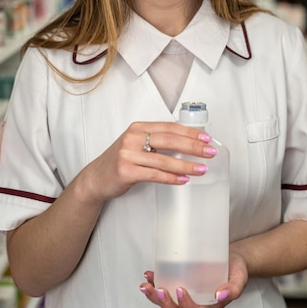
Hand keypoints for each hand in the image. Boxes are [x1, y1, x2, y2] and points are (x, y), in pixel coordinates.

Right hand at [83, 121, 216, 201]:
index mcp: (139, 128)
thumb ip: (156, 141)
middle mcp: (133, 137)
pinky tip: (184, 180)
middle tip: (210, 152)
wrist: (96, 178)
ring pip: (164, 160)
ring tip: (202, 169)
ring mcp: (128, 154)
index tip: (206, 138)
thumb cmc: (120, 161)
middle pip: (170, 140)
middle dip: (193, 147)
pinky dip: (172, 178)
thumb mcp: (136, 144)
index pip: (170, 127)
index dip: (190, 132)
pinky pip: (155, 175)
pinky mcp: (126, 171)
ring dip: (186, 165)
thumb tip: (187, 143)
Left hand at [139, 247, 248, 307]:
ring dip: (155, 296)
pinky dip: (156, 283)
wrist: (233, 259)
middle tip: (157, 290)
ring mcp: (188, 295)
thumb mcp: (239, 279)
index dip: (186, 305)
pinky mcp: (182, 283)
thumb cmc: (236, 270)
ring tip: (146, 285)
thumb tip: (220, 295)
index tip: (180, 290)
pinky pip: (167, 288)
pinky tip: (149, 274)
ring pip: (169, 303)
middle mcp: (197, 304)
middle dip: (164, 304)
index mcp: (210, 307)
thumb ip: (233, 289)